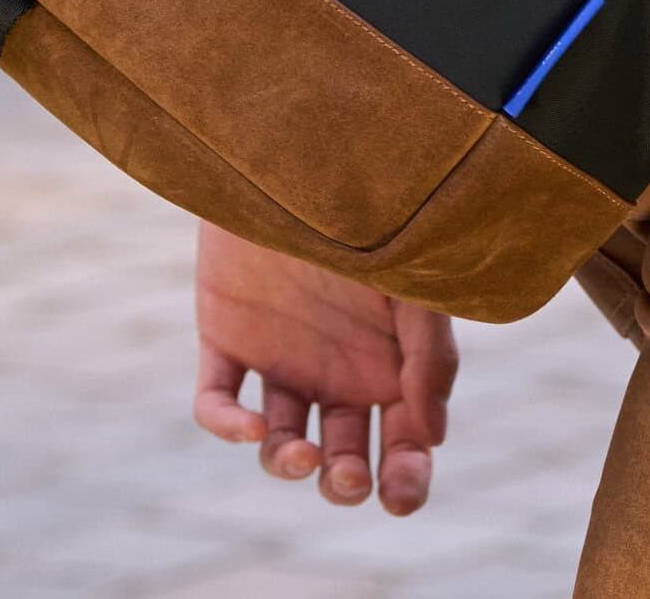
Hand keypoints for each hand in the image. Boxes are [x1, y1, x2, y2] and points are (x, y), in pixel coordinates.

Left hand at [193, 222, 457, 514]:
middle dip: (347, 483)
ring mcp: (280, 358)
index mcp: (388, 363)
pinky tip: (248, 427)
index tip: (400, 495)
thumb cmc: (369, 214)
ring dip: (289, 465)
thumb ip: (430, 354)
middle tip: (347, 475)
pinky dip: (227, 426)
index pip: (403, 444)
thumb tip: (432, 435)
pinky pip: (217, 403)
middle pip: (342, 458)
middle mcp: (335, 371)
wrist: (294, 154)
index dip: (405, 479)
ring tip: (300, 454)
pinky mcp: (226, 339)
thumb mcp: (412, 283)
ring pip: (281, 444)